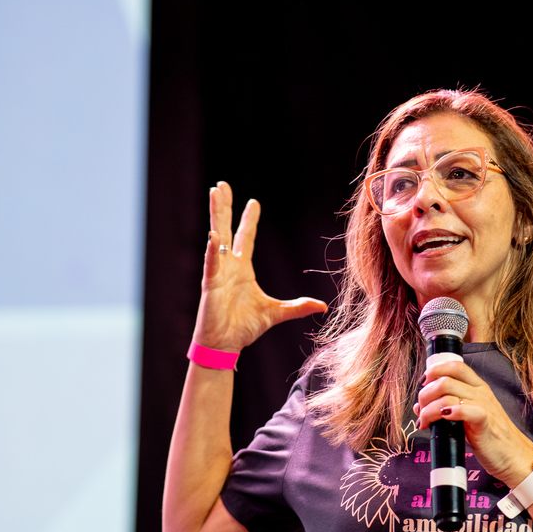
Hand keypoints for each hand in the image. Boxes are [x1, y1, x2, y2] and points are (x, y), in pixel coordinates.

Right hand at [193, 181, 325, 351]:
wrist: (225, 345)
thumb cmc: (244, 328)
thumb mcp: (277, 313)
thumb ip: (298, 307)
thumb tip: (322, 306)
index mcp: (242, 270)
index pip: (245, 238)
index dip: (248, 220)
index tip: (253, 202)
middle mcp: (228, 266)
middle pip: (227, 229)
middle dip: (225, 207)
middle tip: (221, 186)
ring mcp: (217, 273)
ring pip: (216, 237)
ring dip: (216, 215)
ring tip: (215, 193)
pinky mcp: (210, 285)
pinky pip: (211, 264)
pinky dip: (212, 250)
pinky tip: (214, 234)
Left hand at [413, 360, 532, 486]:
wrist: (513, 456)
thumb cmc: (490, 437)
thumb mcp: (468, 417)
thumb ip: (447, 408)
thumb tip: (420, 406)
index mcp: (478, 387)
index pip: (455, 365)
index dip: (434, 370)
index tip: (422, 384)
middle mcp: (481, 392)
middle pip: (445, 379)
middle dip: (425, 394)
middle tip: (421, 410)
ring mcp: (484, 406)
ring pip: (448, 394)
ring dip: (428, 408)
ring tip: (425, 422)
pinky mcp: (484, 423)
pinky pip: (464, 410)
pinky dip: (448, 413)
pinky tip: (442, 419)